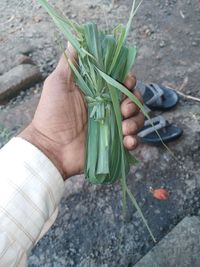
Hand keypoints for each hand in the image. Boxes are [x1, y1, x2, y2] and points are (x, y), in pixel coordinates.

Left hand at [19, 45, 143, 179]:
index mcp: (97, 92)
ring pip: (136, 118)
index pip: (121, 82)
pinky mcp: (113, 143)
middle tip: (123, 110)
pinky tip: (127, 140)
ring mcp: (111, 125)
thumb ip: (69, 63)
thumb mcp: (58, 84)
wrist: (50, 147)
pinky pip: (132, 140)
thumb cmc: (52, 114)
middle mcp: (107, 107)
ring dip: (135, 121)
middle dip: (134, 102)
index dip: (128, 80)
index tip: (126, 82)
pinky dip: (134, 140)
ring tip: (124, 128)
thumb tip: (74, 39)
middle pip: (133, 99)